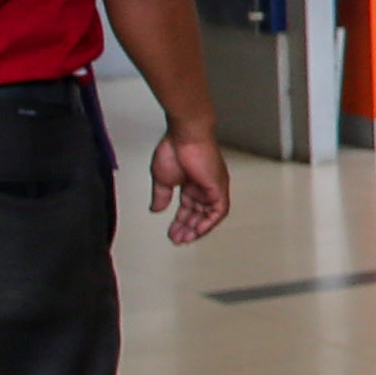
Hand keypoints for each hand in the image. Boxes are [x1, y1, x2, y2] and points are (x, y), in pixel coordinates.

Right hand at [150, 125, 230, 245]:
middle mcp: (205, 187)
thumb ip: (161, 196)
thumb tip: (156, 209)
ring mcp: (213, 187)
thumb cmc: (175, 148)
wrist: (186, 135)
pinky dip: (209, 222)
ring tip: (186, 238)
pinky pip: (219, 211)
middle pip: (198, 214)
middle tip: (178, 239)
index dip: (180, 222)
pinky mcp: (219, 187)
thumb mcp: (163, 179)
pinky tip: (198, 231)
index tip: (172, 232)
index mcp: (192, 184)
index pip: (189, 209)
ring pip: (209, 215)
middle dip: (187, 229)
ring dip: (198, 229)